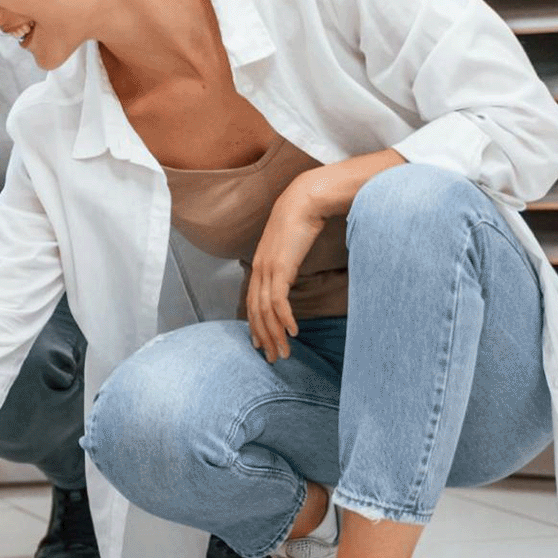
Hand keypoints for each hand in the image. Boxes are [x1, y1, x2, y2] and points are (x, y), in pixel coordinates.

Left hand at [247, 178, 326, 362]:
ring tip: (284, 353)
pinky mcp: (280, 268)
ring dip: (274, 335)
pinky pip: (278, 301)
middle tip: (272, 358)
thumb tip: (291, 275)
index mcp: (260, 265)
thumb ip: (287, 261)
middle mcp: (259, 269)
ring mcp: (267, 269)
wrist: (305, 200)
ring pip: (265, 311)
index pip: (252, 302)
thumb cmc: (302, 219)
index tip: (260, 343)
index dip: (255, 325)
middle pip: (255, 312)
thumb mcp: (290, 245)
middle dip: (263, 338)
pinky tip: (293, 332)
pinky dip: (284, 319)